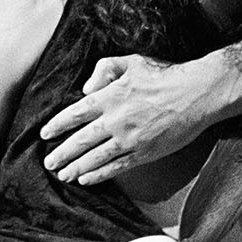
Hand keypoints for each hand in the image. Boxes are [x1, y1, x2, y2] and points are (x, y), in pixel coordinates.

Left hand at [40, 55, 213, 184]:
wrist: (196, 93)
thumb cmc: (165, 75)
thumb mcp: (131, 61)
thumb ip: (105, 69)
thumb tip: (86, 89)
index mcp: (110, 96)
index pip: (75, 113)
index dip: (57, 125)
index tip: (45, 133)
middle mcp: (115, 120)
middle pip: (81, 140)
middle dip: (62, 153)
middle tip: (49, 162)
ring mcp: (129, 139)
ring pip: (95, 157)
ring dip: (76, 167)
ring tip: (62, 174)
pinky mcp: (144, 152)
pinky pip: (116, 167)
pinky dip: (99, 174)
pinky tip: (86, 179)